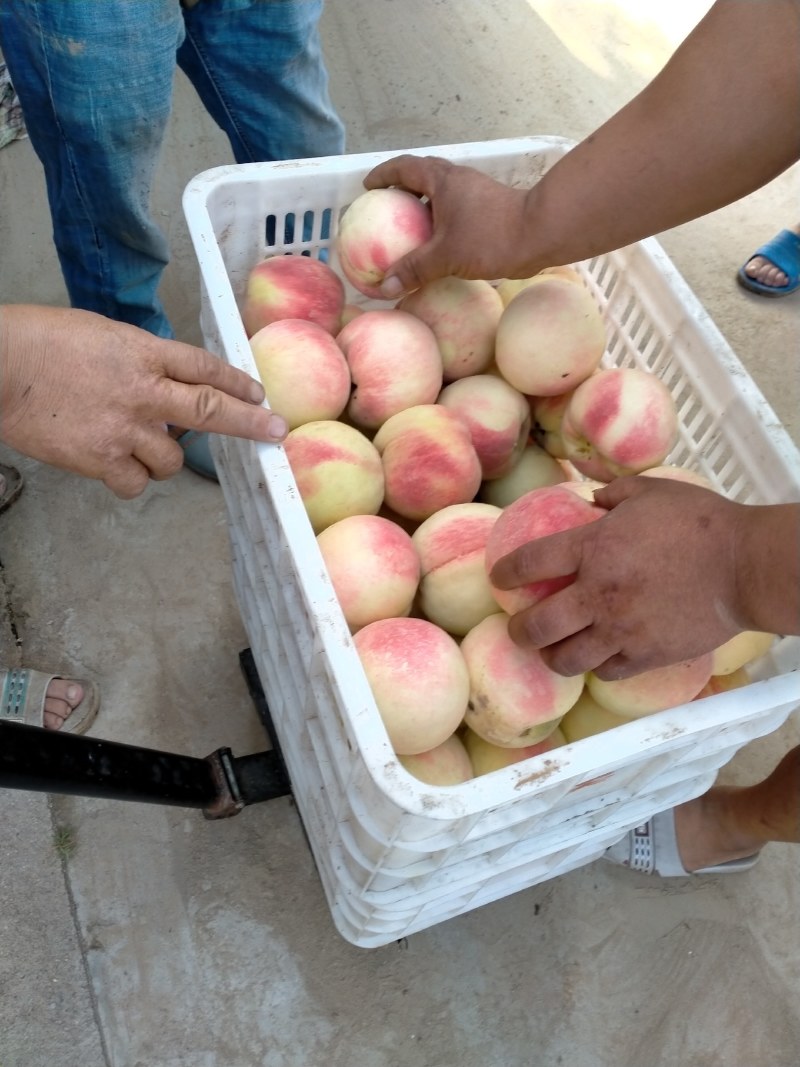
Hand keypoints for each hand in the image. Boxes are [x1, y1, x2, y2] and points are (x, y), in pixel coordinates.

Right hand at [0, 305, 286, 498]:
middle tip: (275, 431)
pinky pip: (137, 483)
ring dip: (163, 457)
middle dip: (249, 422)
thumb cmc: (39, 343)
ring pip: (172, 459)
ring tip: (135, 444)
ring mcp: (124, 428)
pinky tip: (113, 465)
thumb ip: (139, 358)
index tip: (257, 394)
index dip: (236, 381)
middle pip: (210, 410)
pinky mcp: (100, 459)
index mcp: (142, 352)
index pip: (203, 366)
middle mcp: (142, 391)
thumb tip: (164, 383)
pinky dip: (131, 479)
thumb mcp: (101, 335)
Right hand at [363, 155, 536, 296]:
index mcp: (442, 180)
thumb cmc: (492, 237)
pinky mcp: (487, 209)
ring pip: (441, 194)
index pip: (404, 167)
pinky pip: (454, 210)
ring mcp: (474, 193)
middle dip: (401, 189)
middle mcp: (457, 180)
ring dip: (423, 207)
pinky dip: (441, 222)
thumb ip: (414, 270)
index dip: (383, 175)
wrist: (541, 233)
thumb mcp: (446, 256)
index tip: (368, 187)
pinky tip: (438, 245)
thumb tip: (386, 288)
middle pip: (422, 177)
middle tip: (385, 209)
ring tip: (408, 229)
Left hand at [488, 477, 752, 679]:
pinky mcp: (645, 655)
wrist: (744, 566)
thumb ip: (612, 494)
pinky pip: (606, 671)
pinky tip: (598, 657)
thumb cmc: (699, 522)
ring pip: (565, 659)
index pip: (530, 563)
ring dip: (552, 656)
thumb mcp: (650, 491)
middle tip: (518, 628)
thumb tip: (590, 499)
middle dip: (518, 631)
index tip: (500, 577)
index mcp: (592, 548)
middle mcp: (597, 594)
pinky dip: (596, 666)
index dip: (506, 572)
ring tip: (553, 651)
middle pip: (536, 627)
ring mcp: (620, 630)